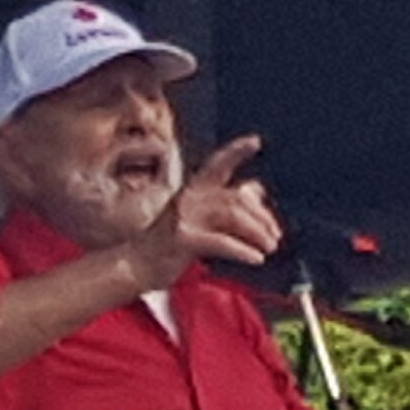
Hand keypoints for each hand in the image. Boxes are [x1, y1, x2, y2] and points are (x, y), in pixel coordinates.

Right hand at [133, 135, 280, 286]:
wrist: (135, 267)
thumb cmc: (167, 245)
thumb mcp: (198, 219)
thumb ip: (226, 204)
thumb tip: (256, 189)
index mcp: (193, 191)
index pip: (217, 164)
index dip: (236, 151)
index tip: (256, 141)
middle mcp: (188, 198)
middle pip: (236, 197)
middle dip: (262, 217)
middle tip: (274, 236)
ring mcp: (184, 217)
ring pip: (232, 216)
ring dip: (257, 234)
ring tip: (268, 249)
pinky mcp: (183, 238)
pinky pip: (221, 242)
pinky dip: (242, 251)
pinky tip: (255, 259)